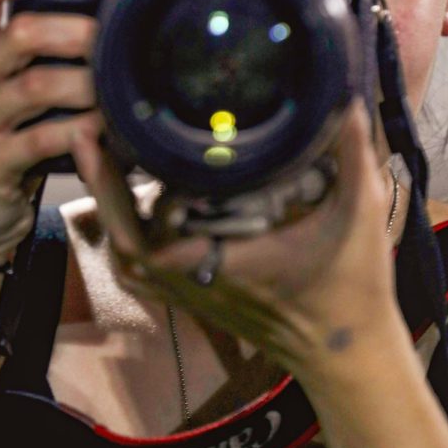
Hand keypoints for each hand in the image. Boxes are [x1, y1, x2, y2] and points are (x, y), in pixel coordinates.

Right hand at [0, 0, 97, 265]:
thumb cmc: (10, 148)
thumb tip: (107, 18)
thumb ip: (46, 60)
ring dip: (88, 82)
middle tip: (118, 34)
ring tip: (122, 84)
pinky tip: (109, 128)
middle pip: (18, 33)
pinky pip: (41, 138)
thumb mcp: (18, 97)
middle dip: (77, 29)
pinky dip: (83, 129)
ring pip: (35, 85)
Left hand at [72, 100, 402, 382]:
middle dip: (100, 183)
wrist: (347, 353)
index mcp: (222, 261)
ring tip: (101, 152)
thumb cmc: (353, 287)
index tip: (102, 131)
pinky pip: (144, 269)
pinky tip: (129, 198)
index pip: (146, 227)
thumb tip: (347, 94)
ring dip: (110, 207)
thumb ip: (353, 154)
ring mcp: (193, 293)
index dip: (114, 184)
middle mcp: (196, 280)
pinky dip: (127, 234)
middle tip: (88, 128)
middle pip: (122, 237)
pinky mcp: (197, 296)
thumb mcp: (360, 215)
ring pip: (128, 253)